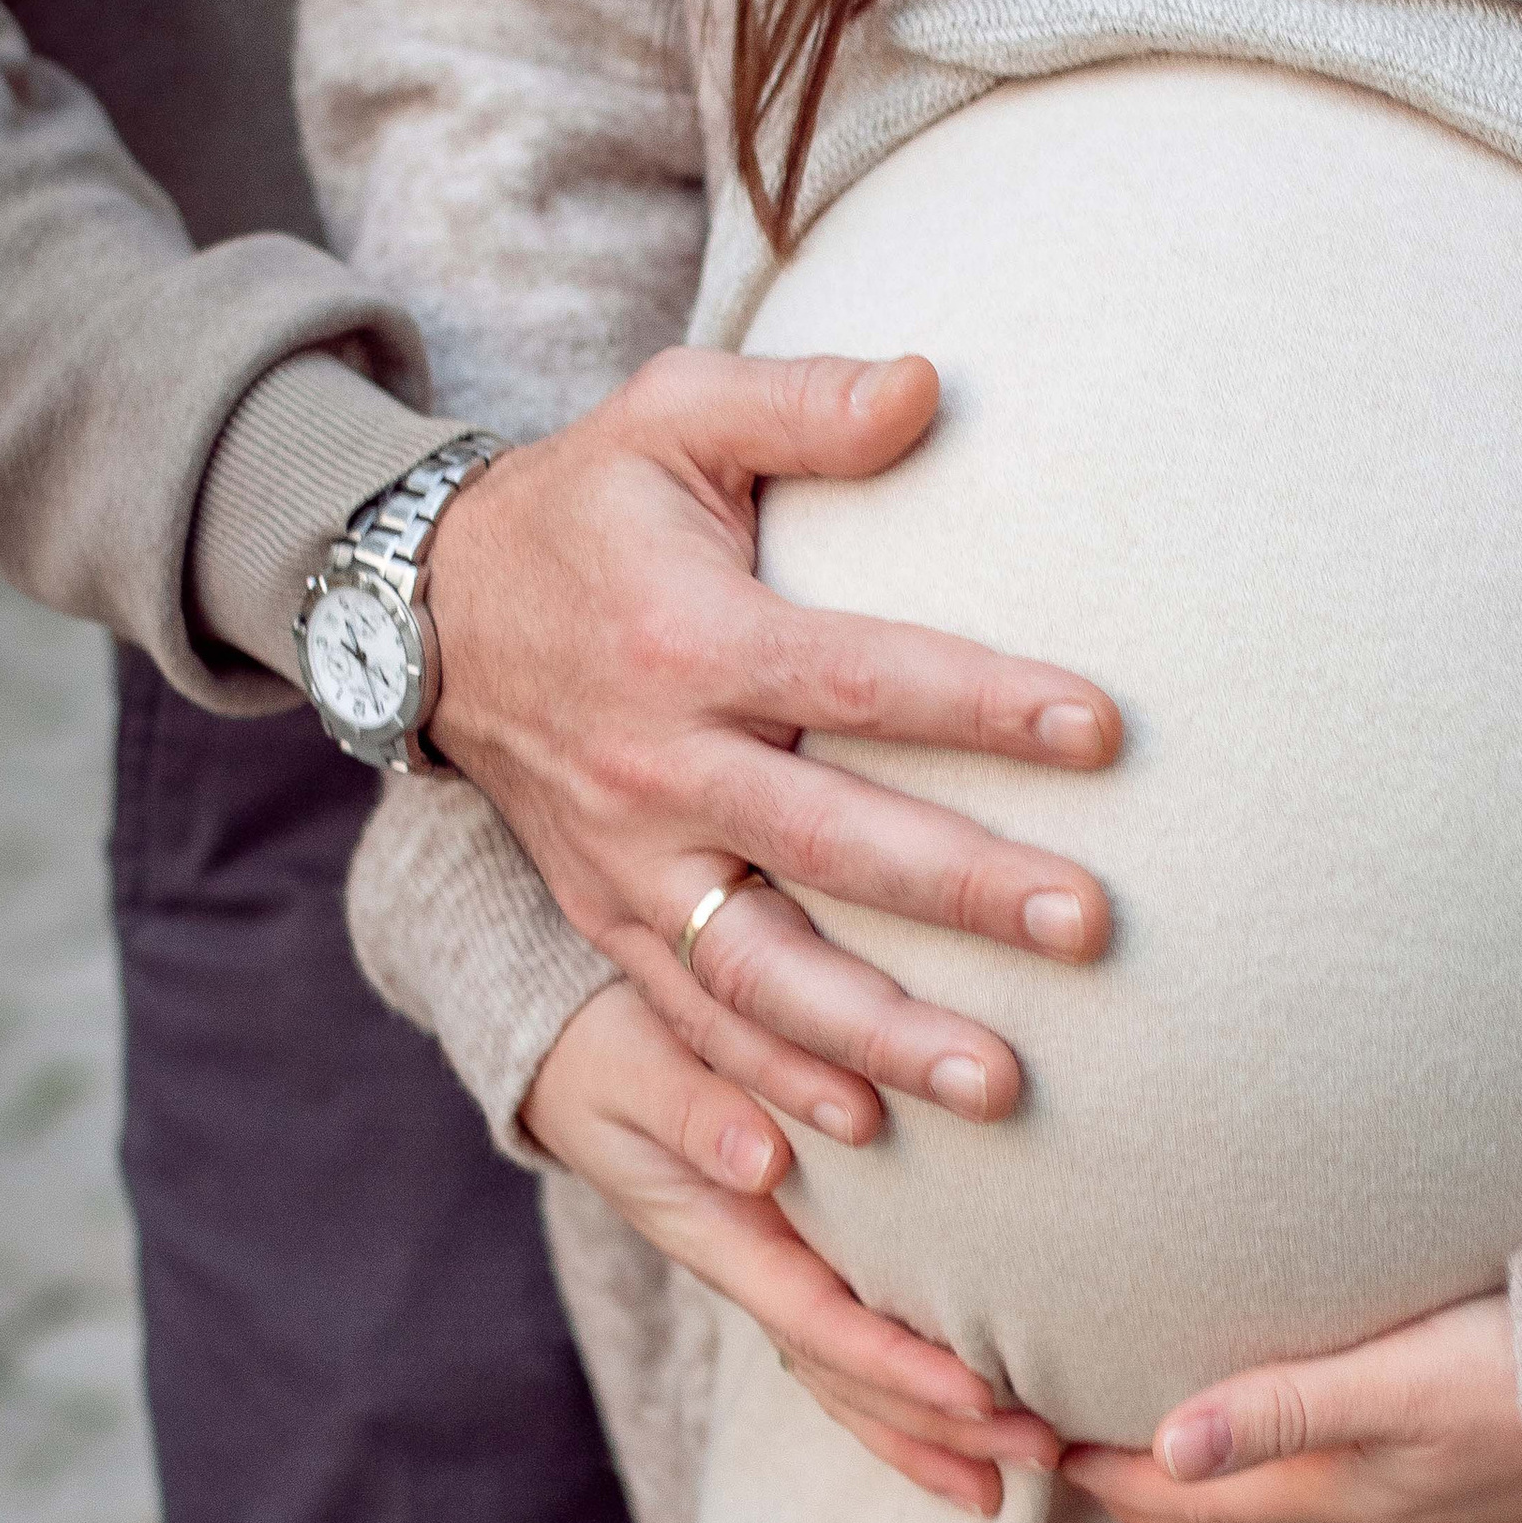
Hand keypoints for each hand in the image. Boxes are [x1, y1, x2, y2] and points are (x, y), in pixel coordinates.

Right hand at [427, 344, 1122, 1149]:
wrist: (420, 606)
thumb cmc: (585, 503)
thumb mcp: (669, 414)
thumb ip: (799, 403)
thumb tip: (926, 386)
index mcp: (689, 640)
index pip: (856, 678)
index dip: (978, 703)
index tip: (1101, 731)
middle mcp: (655, 766)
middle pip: (826, 844)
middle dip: (959, 889)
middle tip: (1087, 926)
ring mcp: (624, 860)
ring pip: (757, 971)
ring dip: (877, 1037)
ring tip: (1000, 1085)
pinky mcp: (605, 917)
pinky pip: (689, 1022)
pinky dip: (768, 1089)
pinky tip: (862, 1136)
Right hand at [524, 983, 1058, 1516]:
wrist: (577, 1056)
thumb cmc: (609, 1053)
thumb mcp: (633, 1071)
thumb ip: (691, 1112)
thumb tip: (761, 1162)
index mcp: (723, 1237)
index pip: (816, 1323)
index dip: (895, 1365)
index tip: (977, 1394)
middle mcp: (757, 1274)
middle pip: (849, 1377)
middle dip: (940, 1423)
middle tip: (1043, 1450)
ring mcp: (780, 1274)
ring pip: (856, 1377)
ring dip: (939, 1431)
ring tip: (1033, 1463)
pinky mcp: (805, 1258)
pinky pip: (861, 1339)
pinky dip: (916, 1392)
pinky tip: (984, 1423)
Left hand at [1061, 1292, 1521, 1522]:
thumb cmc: (1513, 1362)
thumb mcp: (1385, 1376)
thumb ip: (1276, 1409)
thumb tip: (1168, 1450)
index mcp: (1343, 1479)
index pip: (1206, 1493)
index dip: (1129, 1481)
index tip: (1062, 1462)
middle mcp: (1389, 1511)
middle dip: (1167, 1521)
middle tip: (1098, 1509)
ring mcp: (1457, 1517)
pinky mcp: (1520, 1510)